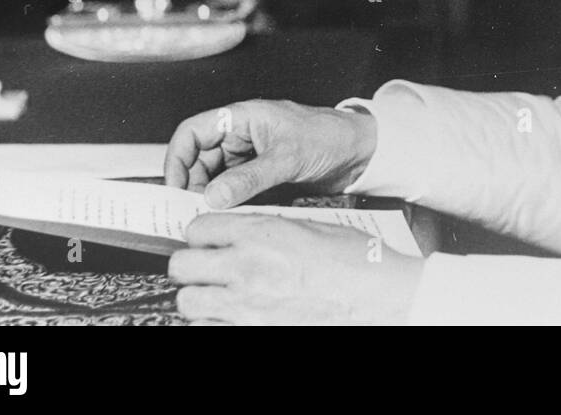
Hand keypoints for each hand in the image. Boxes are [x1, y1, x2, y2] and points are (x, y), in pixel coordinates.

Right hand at [164, 100, 376, 207]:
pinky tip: (230, 216)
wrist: (361, 151)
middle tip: (190, 210)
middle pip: (199, 158)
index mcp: (242, 117)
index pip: (193, 132)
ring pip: (214, 176)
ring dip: (210, 195)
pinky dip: (228, 202)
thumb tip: (213, 196)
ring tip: (209, 216)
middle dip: (191, 183)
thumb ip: (250, 178)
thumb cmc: (329, 136)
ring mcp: (250, 155)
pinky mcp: (260, 173)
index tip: (173, 188)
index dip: (177, 158)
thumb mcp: (287, 157)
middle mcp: (242, 134)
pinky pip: (233, 188)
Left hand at [169, 214, 423, 324]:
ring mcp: (246, 307)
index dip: (201, 233)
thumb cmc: (356, 261)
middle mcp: (247, 268)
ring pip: (188, 303)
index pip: (198, 227)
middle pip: (181, 265)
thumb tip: (241, 233)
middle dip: (190, 265)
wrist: (379, 296)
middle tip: (204, 267)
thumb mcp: (310, 227)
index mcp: (262, 233)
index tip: (208, 239)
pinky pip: (208, 329)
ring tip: (215, 296)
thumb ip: (267, 229)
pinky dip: (214, 323)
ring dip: (198, 298)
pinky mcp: (252, 332)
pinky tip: (230, 317)